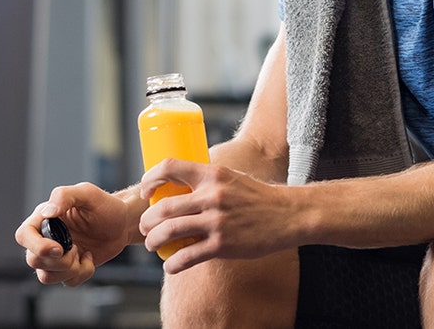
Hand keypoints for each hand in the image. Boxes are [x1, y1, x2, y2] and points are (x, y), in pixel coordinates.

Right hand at [16, 182, 134, 285]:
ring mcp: (55, 256)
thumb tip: (48, 212)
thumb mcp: (87, 193)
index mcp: (44, 219)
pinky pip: (66, 282)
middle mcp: (45, 238)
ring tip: (83, 253)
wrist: (123, 223)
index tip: (59, 248)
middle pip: (33, 260)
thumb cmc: (105, 206)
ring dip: (69, 269)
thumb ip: (65, 196)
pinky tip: (88, 257)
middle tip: (76, 248)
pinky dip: (82, 273)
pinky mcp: (68, 269)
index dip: (36, 246)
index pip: (24, 236)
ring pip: (46, 276)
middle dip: (59, 260)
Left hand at [138, 159, 293, 273]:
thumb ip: (208, 181)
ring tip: (152, 245)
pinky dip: (172, 264)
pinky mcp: (222, 245)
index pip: (170, 167)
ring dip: (153, 241)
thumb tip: (179, 187)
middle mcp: (213, 195)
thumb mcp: (233, 178)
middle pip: (163, 207)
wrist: (288, 215)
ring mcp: (217, 221)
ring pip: (169, 232)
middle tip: (145, 227)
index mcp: (214, 174)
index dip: (150, 179)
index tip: (146, 193)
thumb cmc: (258, 198)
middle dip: (147, 221)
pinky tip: (171, 266)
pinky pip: (186, 256)